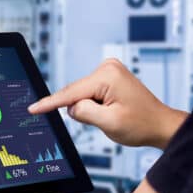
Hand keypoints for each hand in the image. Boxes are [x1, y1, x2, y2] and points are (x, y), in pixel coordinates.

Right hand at [28, 59, 186, 149]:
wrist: (160, 125)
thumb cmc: (141, 124)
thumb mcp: (109, 123)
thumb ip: (83, 112)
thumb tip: (70, 107)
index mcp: (107, 76)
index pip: (70, 92)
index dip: (50, 103)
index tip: (32, 109)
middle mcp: (107, 67)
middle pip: (76, 93)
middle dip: (82, 110)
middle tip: (105, 120)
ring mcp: (108, 70)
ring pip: (81, 95)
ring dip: (89, 109)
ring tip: (112, 115)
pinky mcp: (108, 77)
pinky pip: (88, 94)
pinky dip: (93, 105)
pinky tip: (111, 110)